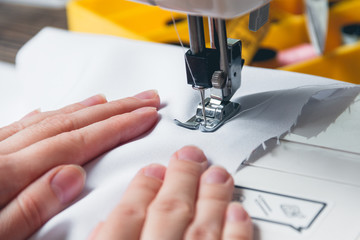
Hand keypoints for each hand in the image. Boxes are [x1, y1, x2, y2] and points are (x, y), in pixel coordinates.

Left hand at [0, 90, 159, 238]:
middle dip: (114, 109)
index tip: (145, 116)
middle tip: (143, 99)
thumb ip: (31, 207)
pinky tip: (58, 112)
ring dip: (86, 109)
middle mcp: (1, 154)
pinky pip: (23, 125)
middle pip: (70, 124)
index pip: (78, 142)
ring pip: (49, 120)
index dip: (117, 127)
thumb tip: (71, 177)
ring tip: (111, 101)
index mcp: (6, 174)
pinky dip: (49, 116)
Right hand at [90, 146, 252, 239]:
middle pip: (169, 212)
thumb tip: (103, 225)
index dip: (142, 186)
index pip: (127, 216)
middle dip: (180, 177)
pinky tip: (238, 212)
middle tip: (189, 156)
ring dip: (212, 197)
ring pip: (202, 229)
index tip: (152, 169)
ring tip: (217, 174)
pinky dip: (236, 231)